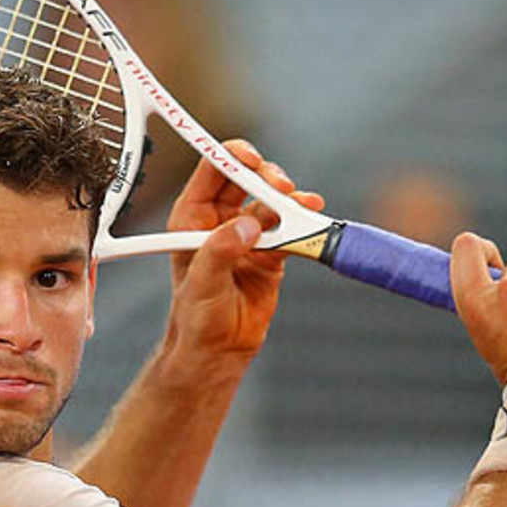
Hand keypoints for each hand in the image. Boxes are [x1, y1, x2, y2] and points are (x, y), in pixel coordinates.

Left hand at [160, 140, 325, 377]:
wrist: (219, 350)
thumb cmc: (197, 317)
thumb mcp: (202, 282)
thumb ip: (220, 251)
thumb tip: (246, 226)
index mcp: (192, 217)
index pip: (212, 171)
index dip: (232, 157)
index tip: (252, 159)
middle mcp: (220, 219)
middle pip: (247, 178)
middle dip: (267, 176)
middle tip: (281, 188)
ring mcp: (249, 233)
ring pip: (272, 201)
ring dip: (289, 200)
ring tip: (303, 206)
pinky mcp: (272, 251)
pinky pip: (291, 227)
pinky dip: (304, 222)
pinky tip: (313, 218)